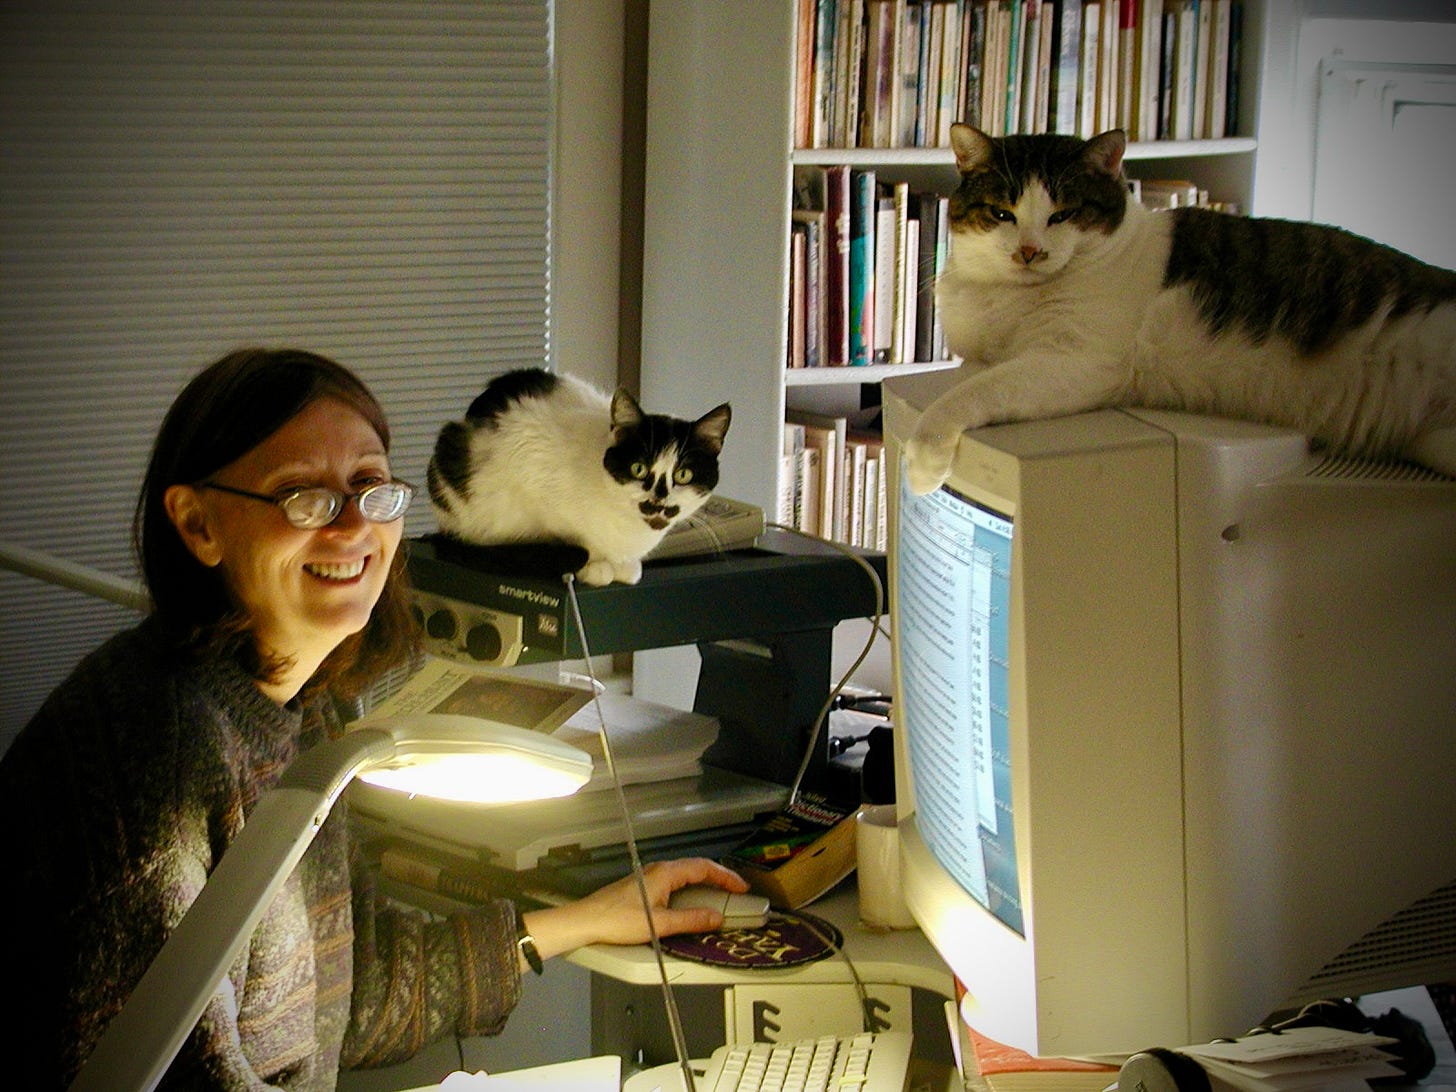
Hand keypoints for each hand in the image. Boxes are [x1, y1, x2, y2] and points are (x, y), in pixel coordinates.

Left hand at [519, 858, 749, 960]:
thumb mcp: (660, 924)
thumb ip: (691, 920)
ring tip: (718, 898)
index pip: (704, 868)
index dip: (726, 877)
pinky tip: (690, 903)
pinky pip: (674, 883)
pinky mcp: (642, 888)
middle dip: (718, 879)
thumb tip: (716, 918)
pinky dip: (689, 890)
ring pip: (684, 876)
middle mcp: (658, 870)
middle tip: (735, 892)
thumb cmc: (617, 920)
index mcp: (665, 873)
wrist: (586, 921)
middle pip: (696, 868)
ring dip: (703, 884)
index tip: (741, 887)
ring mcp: (649, 878)